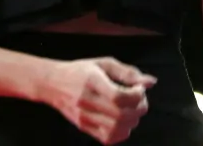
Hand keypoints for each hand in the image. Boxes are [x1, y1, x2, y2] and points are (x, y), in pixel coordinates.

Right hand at [42, 56, 157, 143]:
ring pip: (116, 129)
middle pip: (121, 114)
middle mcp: (87, 100)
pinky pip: (107, 138)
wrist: (52, 83)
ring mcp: (84, 116)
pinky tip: (122, 122)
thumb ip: (128, 72)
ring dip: (132, 121)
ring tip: (132, 111)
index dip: (136, 95)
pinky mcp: (83, 127)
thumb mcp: (103, 64)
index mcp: (92, 80)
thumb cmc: (80, 71)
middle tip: (140, 100)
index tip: (139, 89)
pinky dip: (121, 133)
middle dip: (139, 108)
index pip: (118, 96)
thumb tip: (150, 82)